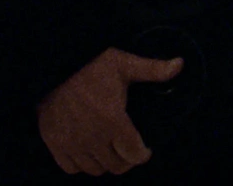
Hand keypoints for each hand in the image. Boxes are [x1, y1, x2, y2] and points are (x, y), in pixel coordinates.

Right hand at [36, 47, 183, 175]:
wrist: (52, 66)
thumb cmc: (90, 65)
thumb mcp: (123, 63)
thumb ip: (152, 69)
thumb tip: (180, 64)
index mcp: (112, 120)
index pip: (134, 155)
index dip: (143, 154)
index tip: (145, 149)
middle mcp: (92, 137)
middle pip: (116, 166)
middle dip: (127, 159)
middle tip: (129, 149)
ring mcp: (71, 143)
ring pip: (95, 169)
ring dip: (105, 162)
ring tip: (110, 148)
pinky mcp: (54, 144)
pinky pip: (71, 168)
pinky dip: (81, 163)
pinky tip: (88, 150)